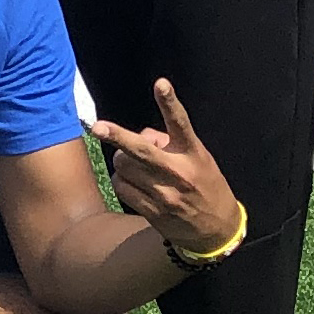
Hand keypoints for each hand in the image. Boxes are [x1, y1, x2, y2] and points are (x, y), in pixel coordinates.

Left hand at [93, 78, 245, 261]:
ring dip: (123, 163)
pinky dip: (122, 182)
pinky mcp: (153, 211)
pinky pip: (121, 188)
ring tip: (137, 168)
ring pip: (123, 167)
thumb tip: (140, 135)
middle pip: (140, 149)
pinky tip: (136, 185)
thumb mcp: (197, 157)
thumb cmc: (204, 184)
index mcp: (193, 153)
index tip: (161, 84)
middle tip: (97, 127)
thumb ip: (169, 141)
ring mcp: (164, 193)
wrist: (216, 229)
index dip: (170, 102)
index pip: (180, 122)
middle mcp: (178, 172)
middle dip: (116, 136)